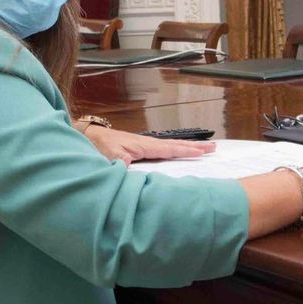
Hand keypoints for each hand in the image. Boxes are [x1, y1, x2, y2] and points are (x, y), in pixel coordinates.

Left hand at [84, 125, 214, 164]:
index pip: (169, 149)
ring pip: (171, 146)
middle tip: (213, 147)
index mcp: (143, 146)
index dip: (186, 150)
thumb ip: (120, 162)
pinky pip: (163, 149)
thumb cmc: (98, 146)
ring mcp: (144, 145)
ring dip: (188, 146)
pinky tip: (179, 151)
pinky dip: (175, 149)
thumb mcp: (108, 155)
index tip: (202, 152)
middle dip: (194, 146)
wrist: (89, 136)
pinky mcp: (140, 148)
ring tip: (204, 147)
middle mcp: (147, 144)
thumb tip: (129, 167)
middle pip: (175, 145)